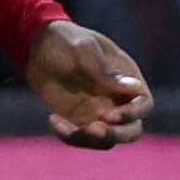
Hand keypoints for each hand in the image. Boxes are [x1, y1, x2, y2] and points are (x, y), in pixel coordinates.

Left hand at [22, 19, 150, 147]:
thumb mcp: (82, 47)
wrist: (35, 45)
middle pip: (131, 129)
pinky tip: (53, 119)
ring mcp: (99, 112)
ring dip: (91, 140)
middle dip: (116, 135)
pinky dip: (70, 136)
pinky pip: (82, 138)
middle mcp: (118, 99)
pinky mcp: (79, 120)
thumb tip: (134, 87)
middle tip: (93, 129)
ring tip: (67, 127)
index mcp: (127, 78)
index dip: (133, 114)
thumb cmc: (65, 39)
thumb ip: (104, 68)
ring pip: (107, 139)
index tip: (110, 115)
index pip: (144, 104)